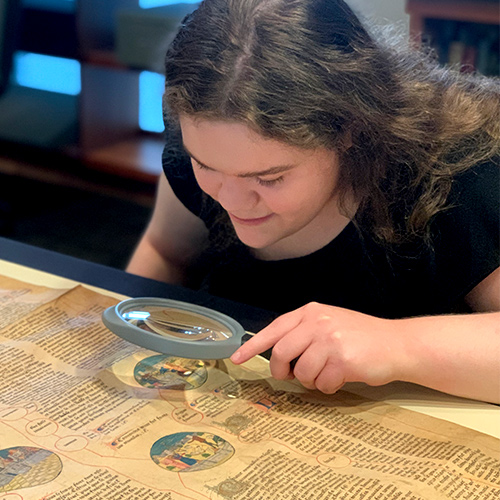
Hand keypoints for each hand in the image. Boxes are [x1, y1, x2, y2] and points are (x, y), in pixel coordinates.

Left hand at [230, 302, 404, 393]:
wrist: (396, 343)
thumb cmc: (360, 336)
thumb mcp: (328, 323)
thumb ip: (303, 333)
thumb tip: (277, 356)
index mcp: (311, 312)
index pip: (274, 329)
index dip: (253, 346)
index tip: (237, 358)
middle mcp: (318, 322)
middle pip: (281, 352)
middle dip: (282, 371)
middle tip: (291, 376)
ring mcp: (330, 339)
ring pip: (302, 372)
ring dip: (312, 380)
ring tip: (328, 373)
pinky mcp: (342, 359)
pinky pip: (321, 383)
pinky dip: (328, 386)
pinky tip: (341, 377)